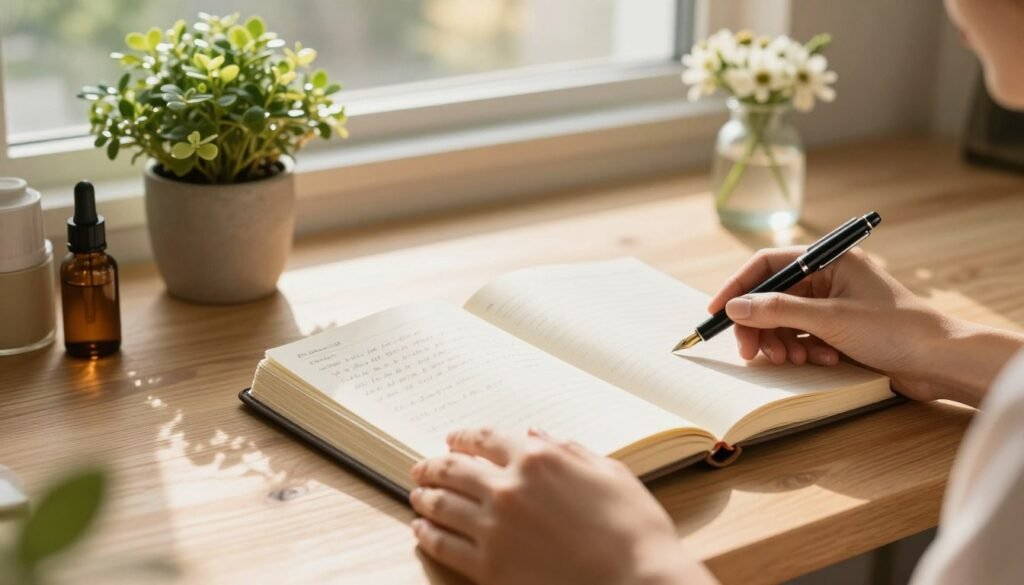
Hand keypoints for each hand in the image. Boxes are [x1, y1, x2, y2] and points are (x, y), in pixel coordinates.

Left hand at [409, 427, 717, 584]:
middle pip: (454, 470)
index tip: (453, 439)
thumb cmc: (634, 529)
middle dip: (433, 465)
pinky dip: (428, 535)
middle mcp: (508, 488)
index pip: (486, 439)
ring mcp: (494, 529)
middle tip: (421, 467)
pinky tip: (421, 530)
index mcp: (539, 459)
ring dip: (425, 497)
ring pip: (443, 505)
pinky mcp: (489, 566)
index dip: (464, 437)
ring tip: (417, 495)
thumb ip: (569, 451)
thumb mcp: (609, 474)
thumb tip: (536, 437)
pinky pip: (445, 545)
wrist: (637, 584)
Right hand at [707, 247, 1023, 404]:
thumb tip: (735, 307)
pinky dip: (801, 351)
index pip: (769, 265)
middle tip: (751, 352)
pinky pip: (803, 337)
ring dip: (781, 342)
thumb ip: (778, 310)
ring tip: (793, 360)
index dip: (739, 287)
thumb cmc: (895, 330)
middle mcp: (830, 278)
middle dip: (760, 325)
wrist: (941, 362)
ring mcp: (834, 305)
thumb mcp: (829, 319)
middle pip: (773, 297)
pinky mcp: (840, 331)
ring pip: (785, 321)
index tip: (717, 312)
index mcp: (830, 260)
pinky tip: (818, 362)